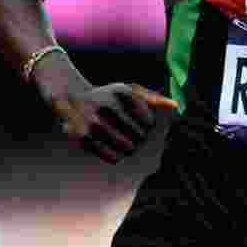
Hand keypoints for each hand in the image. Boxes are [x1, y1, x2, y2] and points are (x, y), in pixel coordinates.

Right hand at [51, 83, 178, 163]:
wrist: (71, 99)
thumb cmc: (107, 97)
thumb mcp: (128, 90)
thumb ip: (152, 97)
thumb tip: (175, 106)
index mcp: (121, 93)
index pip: (148, 122)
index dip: (146, 125)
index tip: (141, 123)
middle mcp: (107, 106)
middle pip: (139, 137)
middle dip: (139, 139)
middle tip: (133, 136)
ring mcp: (94, 123)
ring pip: (127, 148)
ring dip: (129, 149)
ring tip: (125, 143)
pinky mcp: (83, 138)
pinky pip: (111, 157)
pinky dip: (116, 157)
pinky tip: (115, 151)